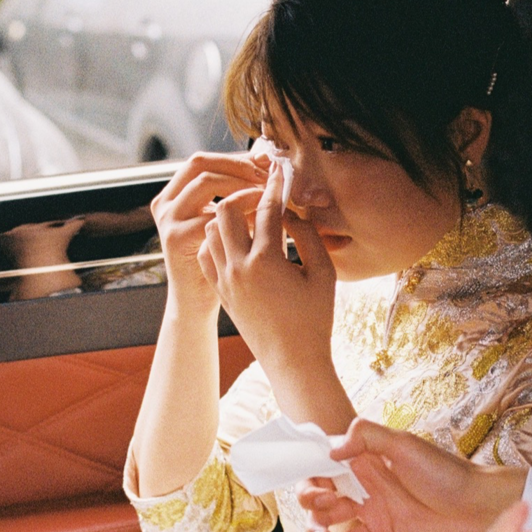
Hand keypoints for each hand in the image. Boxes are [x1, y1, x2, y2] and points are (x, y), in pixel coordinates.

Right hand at [149, 152, 267, 313]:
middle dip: (238, 166)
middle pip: (201, 163)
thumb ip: (241, 196)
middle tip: (268, 175)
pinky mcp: (175, 238)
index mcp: (176, 194)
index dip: (236, 159)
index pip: (206, 160)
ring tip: (266, 194)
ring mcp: (168, 219)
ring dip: (240, 184)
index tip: (267, 164)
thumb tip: (268, 165)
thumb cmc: (221, 260)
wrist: (198, 302)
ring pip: (205, 183)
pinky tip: (259, 219)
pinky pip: (210, 214)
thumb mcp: (229, 222)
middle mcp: (166, 202)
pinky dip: (238, 212)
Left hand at [198, 162, 338, 397]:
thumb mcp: (324, 274)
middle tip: (263, 194)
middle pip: (227, 211)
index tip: (281, 169)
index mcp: (266, 260)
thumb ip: (309, 236)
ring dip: (229, 218)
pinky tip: (238, 241)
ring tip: (251, 216)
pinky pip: (207, 253)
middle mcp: (238, 267)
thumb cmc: (314, 319)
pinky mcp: (220, 291)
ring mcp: (224, 280)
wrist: (292, 362)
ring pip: (212, 230)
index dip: (276, 185)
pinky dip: (218, 240)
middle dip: (245, 196)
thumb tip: (291, 212)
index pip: (267, 208)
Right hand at [296, 418, 526, 531]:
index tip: (315, 483)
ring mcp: (371, 508)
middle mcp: (363, 481)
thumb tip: (332, 449)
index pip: (322, 460)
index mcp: (364, 456)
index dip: (309, 471)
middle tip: (325, 505)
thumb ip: (367, 436)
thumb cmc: (445, 472)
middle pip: (318, 490)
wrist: (476, 508)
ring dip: (320, 525)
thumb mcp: (405, 445)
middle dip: (310, 499)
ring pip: (328, 518)